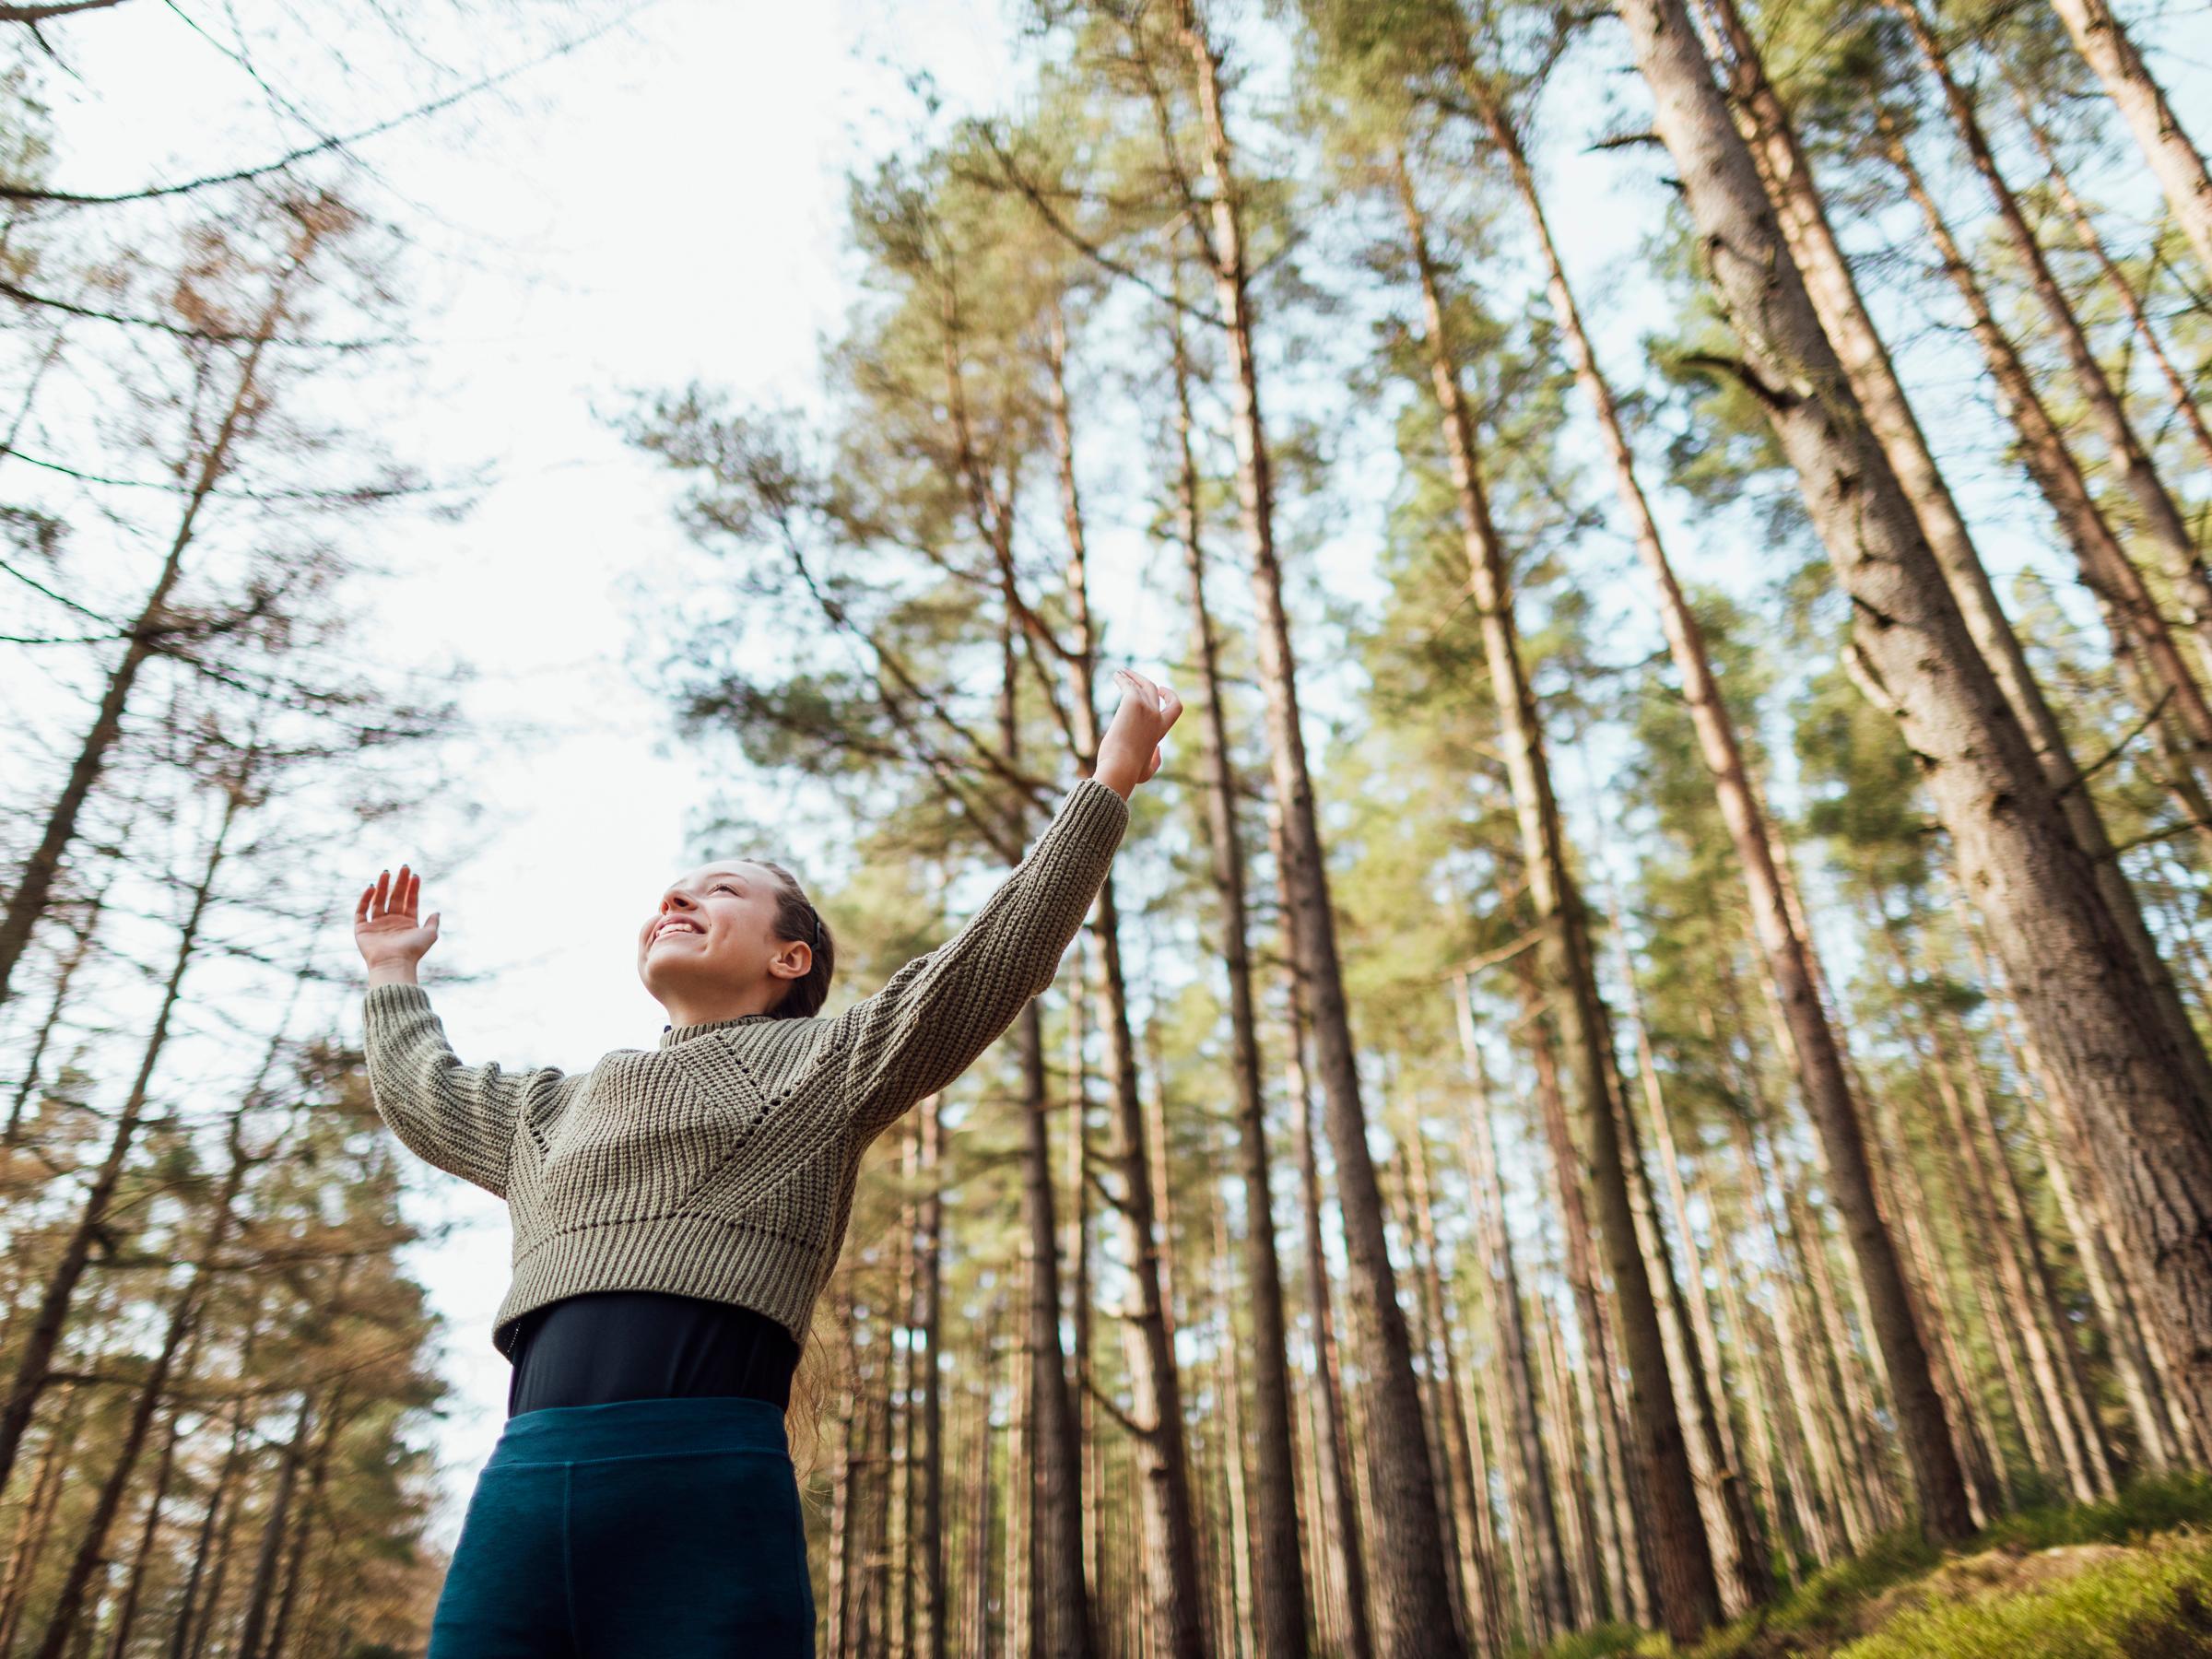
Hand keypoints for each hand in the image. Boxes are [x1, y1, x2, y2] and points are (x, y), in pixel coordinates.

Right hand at [355, 864, 439, 984]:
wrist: (393, 963)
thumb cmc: (412, 951)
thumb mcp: (429, 935)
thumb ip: (433, 923)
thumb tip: (437, 911)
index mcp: (407, 924)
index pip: (410, 901)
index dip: (412, 888)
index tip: (415, 875)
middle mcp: (392, 923)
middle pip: (395, 898)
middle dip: (399, 883)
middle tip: (404, 868)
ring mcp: (377, 925)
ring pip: (378, 901)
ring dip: (383, 887)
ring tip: (387, 872)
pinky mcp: (362, 929)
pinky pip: (361, 911)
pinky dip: (365, 899)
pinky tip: (372, 887)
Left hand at [1095, 667, 1181, 799]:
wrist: (1120, 768)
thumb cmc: (1129, 773)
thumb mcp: (1147, 771)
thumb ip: (1155, 761)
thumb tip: (1158, 750)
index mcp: (1161, 730)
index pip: (1175, 708)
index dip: (1170, 696)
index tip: (1161, 690)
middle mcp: (1156, 716)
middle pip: (1154, 689)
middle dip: (1144, 680)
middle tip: (1131, 676)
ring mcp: (1146, 708)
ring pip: (1141, 684)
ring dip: (1130, 677)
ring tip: (1119, 673)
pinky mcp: (1133, 703)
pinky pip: (1128, 685)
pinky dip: (1122, 679)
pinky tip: (1116, 675)